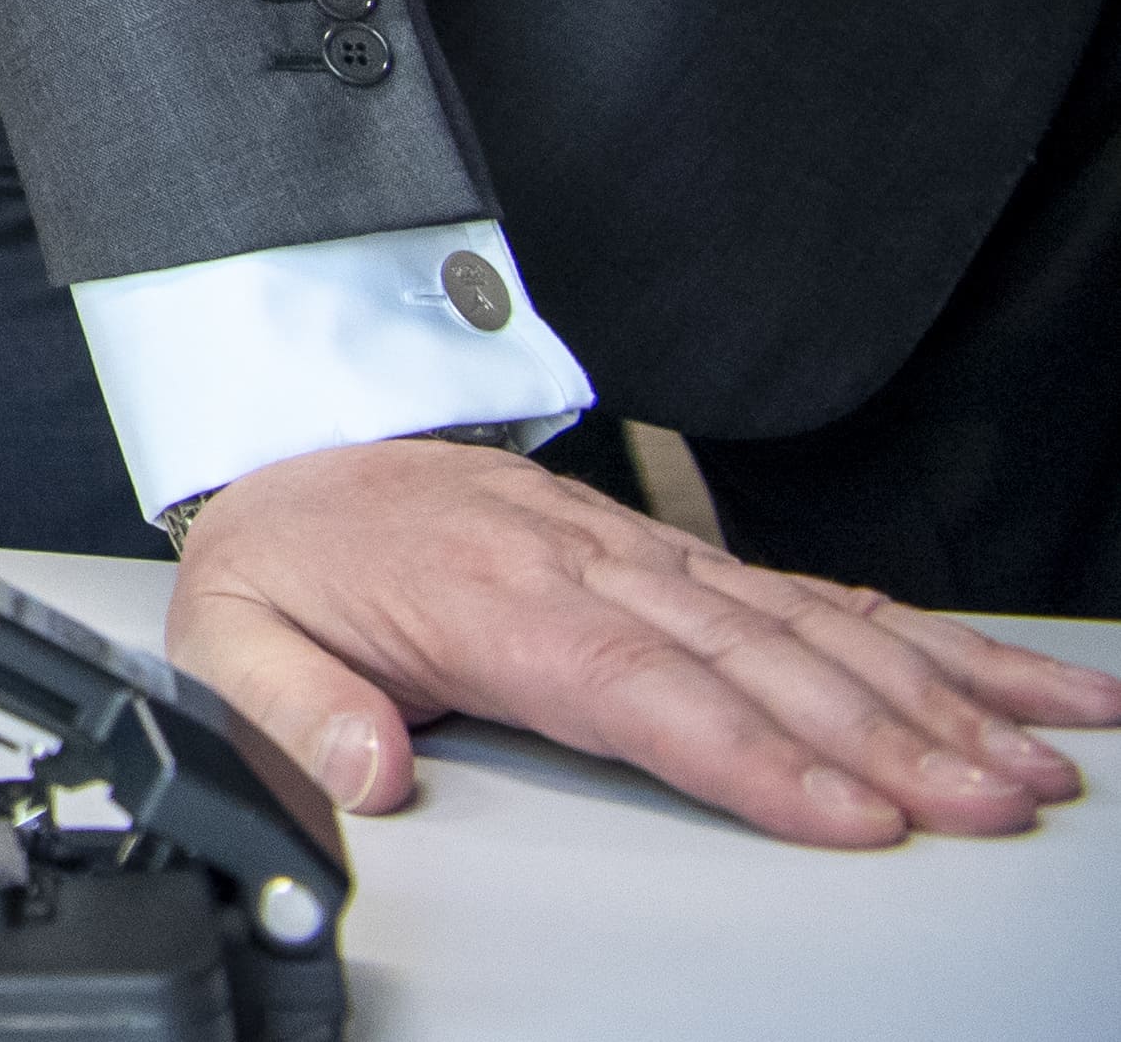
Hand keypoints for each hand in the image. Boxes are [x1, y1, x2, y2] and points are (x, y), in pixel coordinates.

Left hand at [166, 439, 1114, 845]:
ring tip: (1030, 758)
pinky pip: (813, 595)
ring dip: (928, 694)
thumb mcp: (229, 632)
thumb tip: (365, 768)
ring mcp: (643, 555)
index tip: (844, 811)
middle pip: (752, 660)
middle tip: (989, 801)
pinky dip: (922, 640)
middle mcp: (584, 566)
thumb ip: (292, 707)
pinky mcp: (676, 556)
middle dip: (883, 736)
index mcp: (486, 597)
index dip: (747, 752)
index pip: (636, 684)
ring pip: (806, 625)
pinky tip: (1004, 684)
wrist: (294, 448)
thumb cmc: (284, 558)